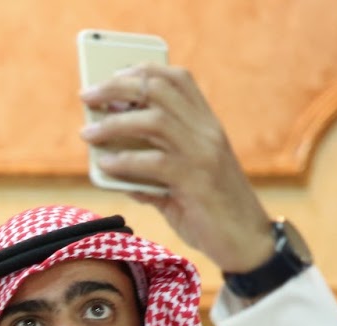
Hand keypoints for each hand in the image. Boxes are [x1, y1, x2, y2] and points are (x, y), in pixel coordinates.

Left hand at [80, 65, 274, 273]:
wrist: (248, 242)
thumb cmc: (211, 213)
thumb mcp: (180, 183)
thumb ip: (150, 170)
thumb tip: (110, 164)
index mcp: (207, 124)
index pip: (178, 78)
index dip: (142, 70)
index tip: (112, 76)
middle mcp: (207, 131)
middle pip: (160, 89)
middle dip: (117, 87)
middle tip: (88, 95)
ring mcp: (204, 154)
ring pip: (155, 120)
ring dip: (114, 123)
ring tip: (88, 133)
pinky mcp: (197, 182)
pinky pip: (154, 163)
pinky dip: (124, 161)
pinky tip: (105, 166)